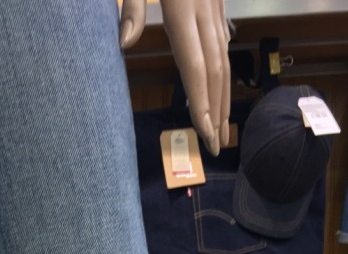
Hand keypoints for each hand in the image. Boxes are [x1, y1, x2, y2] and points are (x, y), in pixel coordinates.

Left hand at [120, 0, 230, 154]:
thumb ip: (132, 9)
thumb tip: (123, 43)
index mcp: (183, 8)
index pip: (195, 67)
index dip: (202, 104)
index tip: (205, 135)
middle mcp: (205, 10)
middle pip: (215, 72)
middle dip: (217, 112)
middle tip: (216, 146)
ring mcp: (215, 6)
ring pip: (224, 59)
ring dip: (224, 97)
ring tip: (222, 129)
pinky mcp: (217, 2)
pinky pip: (223, 43)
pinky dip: (223, 72)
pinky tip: (221, 91)